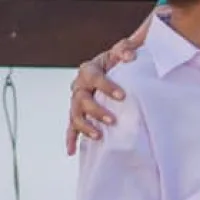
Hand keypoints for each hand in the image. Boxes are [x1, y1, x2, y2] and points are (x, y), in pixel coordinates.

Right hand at [64, 36, 142, 155]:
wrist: (115, 67)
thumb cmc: (119, 59)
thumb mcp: (123, 49)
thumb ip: (126, 48)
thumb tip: (129, 56)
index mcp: (89, 69)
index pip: (94, 77)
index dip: (106, 86)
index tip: (122, 96)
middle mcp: (79, 85)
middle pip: (82, 99)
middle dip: (96, 111)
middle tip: (112, 120)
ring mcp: (77, 101)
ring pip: (75, 115)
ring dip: (86, 126)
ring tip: (99, 135)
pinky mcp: (78, 113)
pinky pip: (71, 127)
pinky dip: (70, 139)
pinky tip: (71, 151)